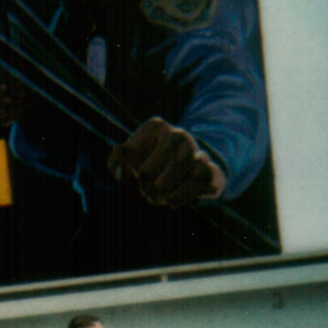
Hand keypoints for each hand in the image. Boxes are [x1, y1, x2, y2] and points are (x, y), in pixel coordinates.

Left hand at [108, 117, 225, 207]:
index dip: (127, 171)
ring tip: (159, 196)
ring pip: (162, 186)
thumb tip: (119, 174)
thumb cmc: (155, 161)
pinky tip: (173, 198)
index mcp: (156, 126)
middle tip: (148, 191)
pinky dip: (174, 201)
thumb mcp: (132, 156)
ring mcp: (196, 151)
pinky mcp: (210, 172)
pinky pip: (183, 194)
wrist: (196, 168)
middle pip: (145, 173)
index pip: (128, 157)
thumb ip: (117, 159)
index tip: (136, 172)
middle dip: (144, 187)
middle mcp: (178, 135)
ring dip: (158, 196)